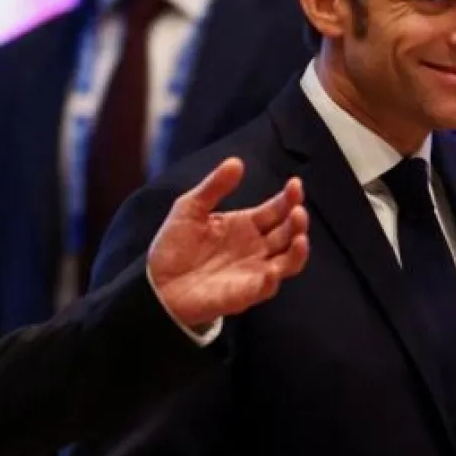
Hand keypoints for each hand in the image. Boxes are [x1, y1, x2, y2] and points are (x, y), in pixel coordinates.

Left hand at [147, 157, 308, 326]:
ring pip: (289, 262)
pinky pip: (265, 288)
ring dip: (298, 250)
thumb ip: (214, 186)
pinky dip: (271, 280)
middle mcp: (256, 248)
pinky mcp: (244, 294)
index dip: (289, 198)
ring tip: (300, 236)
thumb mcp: (190, 208)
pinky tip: (271, 271)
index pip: (277, 210)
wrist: (156, 282)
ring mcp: (253, 271)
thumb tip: (236, 161)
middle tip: (297, 209)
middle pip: (288, 233)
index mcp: (247, 225)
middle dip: (297, 221)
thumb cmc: (175, 246)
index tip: (294, 184)